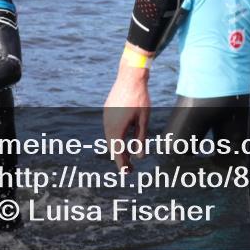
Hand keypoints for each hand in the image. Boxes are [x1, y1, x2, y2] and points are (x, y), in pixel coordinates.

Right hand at [103, 51, 151, 171]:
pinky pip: (110, 129)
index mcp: (116, 129)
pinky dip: (116, 138)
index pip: (118, 153)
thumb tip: (140, 157)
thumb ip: (141, 139)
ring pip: (111, 138)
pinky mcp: (107, 111)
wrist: (130, 76)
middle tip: (130, 169)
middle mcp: (108, 125)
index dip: (123, 165)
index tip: (128, 173)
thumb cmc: (140, 98)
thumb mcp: (144, 120)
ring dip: (118, 148)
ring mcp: (106, 117)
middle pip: (113, 147)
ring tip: (129, 157)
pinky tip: (124, 140)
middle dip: (121, 158)